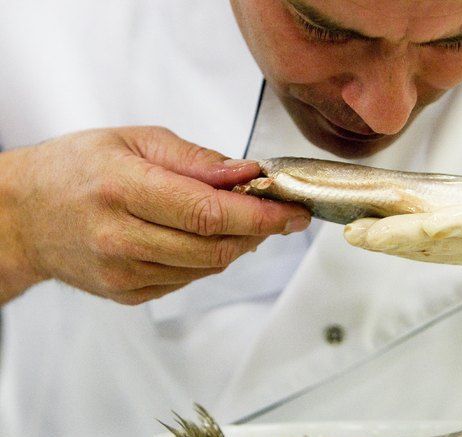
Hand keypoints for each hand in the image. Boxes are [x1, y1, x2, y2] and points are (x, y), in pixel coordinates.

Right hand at [0, 127, 309, 304]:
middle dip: (259, 231)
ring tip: (241, 219)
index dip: (260, 214)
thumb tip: (247, 171)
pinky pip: (187, 280)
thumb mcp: (133, 140)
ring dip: (237, 244)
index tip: (292, 211)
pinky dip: (209, 259)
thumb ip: (195, 159)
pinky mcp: (127, 293)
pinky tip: (204, 236)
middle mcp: (121, 237)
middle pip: (214, 247)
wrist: (24, 215)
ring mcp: (123, 273)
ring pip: (207, 267)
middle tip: (279, 213)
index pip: (208, 212)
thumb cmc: (75, 169)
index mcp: (122, 189)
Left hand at [345, 110, 461, 295]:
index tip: (384, 232)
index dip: (428, 233)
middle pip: (448, 241)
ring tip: (358, 231)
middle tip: (351, 231)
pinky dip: (419, 238)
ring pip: (444, 244)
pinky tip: (392, 232)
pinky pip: (452, 240)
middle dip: (397, 239)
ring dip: (400, 241)